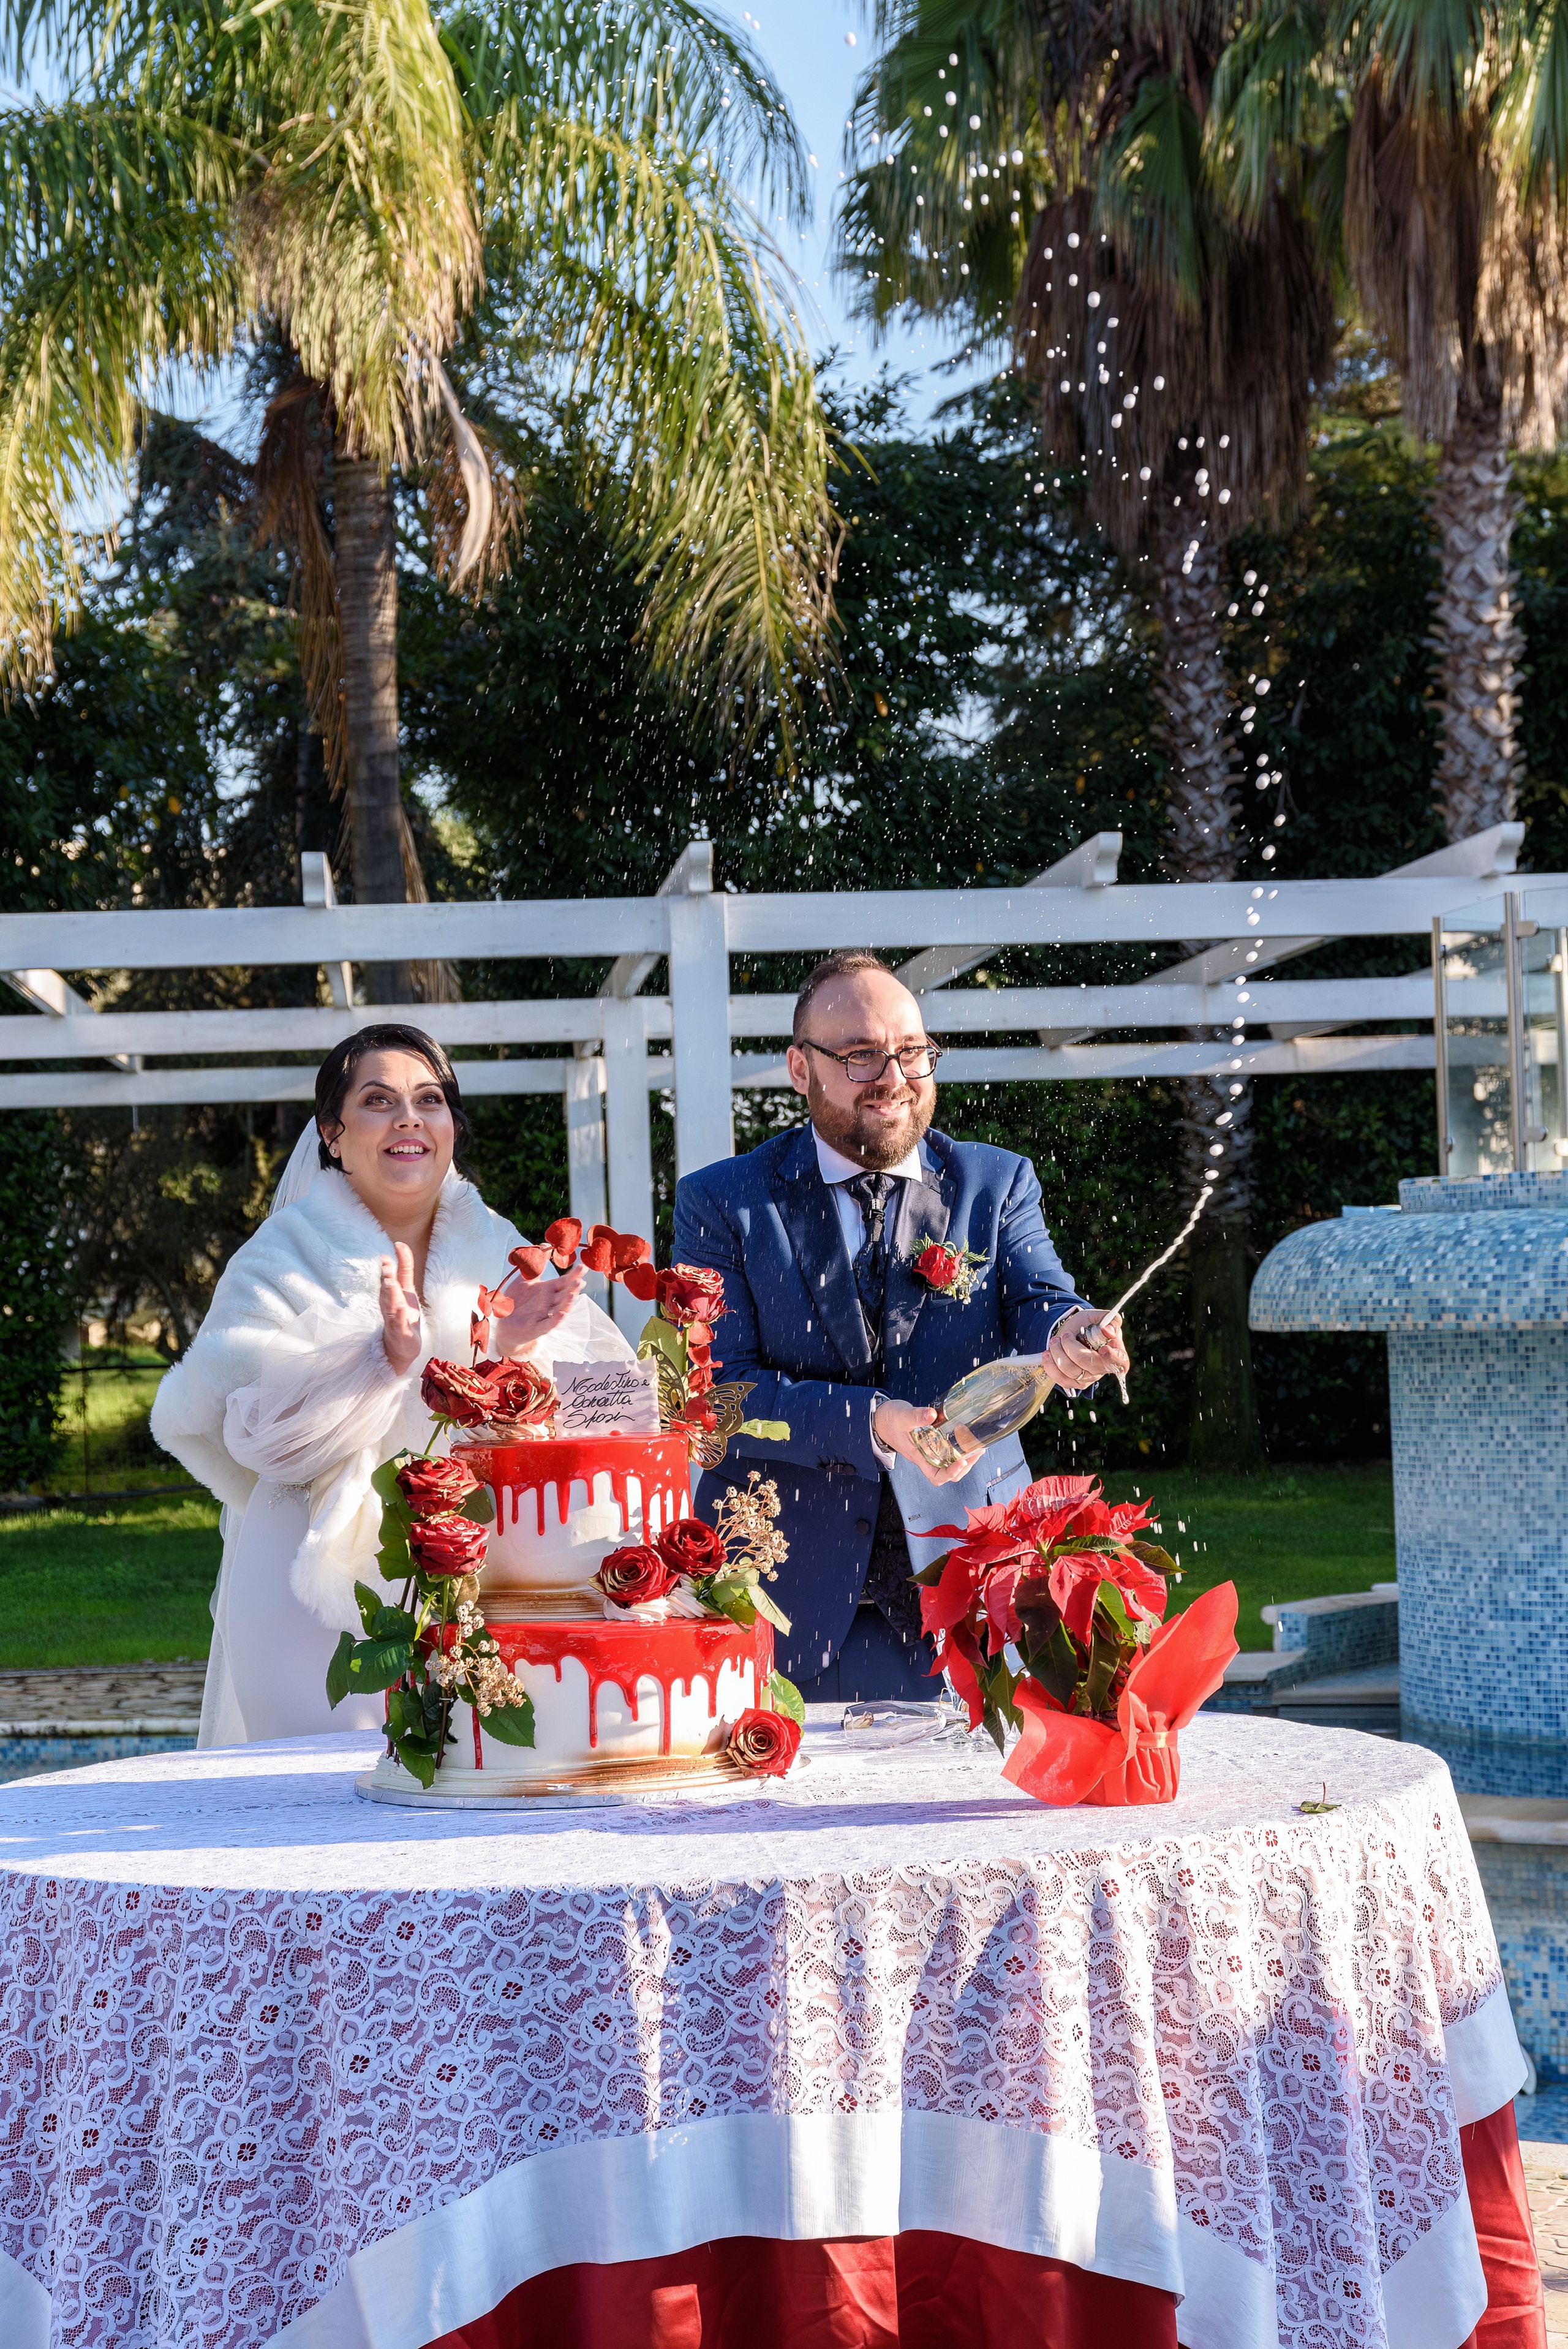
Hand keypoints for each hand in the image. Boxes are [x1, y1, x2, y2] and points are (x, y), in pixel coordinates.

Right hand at [379, 1245, 421, 1374]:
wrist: (401, 1347)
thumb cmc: (403, 1315)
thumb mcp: (407, 1290)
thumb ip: (404, 1269)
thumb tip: (400, 1246)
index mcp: (393, 1293)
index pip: (393, 1275)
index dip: (395, 1262)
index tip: (397, 1245)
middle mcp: (390, 1304)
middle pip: (387, 1289)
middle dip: (387, 1276)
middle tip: (386, 1263)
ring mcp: (394, 1318)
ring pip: (390, 1305)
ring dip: (390, 1294)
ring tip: (391, 1283)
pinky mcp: (399, 1332)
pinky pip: (398, 1324)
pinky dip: (399, 1317)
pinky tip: (401, 1309)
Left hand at [493, 1261, 586, 1356]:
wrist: (504, 1323)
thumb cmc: (516, 1301)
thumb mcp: (524, 1280)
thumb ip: (535, 1266)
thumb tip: (544, 1247)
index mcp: (549, 1290)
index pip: (565, 1282)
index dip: (574, 1275)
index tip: (583, 1267)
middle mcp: (550, 1303)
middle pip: (565, 1295)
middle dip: (573, 1288)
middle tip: (580, 1280)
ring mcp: (545, 1316)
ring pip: (560, 1309)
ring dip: (567, 1303)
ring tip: (573, 1295)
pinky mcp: (537, 1328)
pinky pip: (548, 1325)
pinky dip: (556, 1320)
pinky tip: (561, 1314)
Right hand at [873, 1396, 983, 1486]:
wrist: (881, 1419)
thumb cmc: (890, 1421)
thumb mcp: (903, 1416)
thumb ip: (917, 1415)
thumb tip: (932, 1415)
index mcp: (918, 1456)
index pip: (936, 1476)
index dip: (950, 1474)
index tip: (962, 1462)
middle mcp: (925, 1457)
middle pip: (947, 1473)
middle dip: (964, 1467)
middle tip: (976, 1452)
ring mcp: (929, 1451)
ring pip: (950, 1463)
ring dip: (965, 1458)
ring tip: (976, 1447)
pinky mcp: (932, 1443)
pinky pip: (948, 1451)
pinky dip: (959, 1448)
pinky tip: (965, 1438)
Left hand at [1044, 1306, 1129, 1392]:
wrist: (1072, 1332)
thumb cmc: (1088, 1324)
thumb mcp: (1098, 1316)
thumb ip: (1109, 1319)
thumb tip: (1108, 1330)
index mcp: (1116, 1353)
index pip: (1120, 1363)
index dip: (1111, 1358)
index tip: (1103, 1349)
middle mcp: (1103, 1369)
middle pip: (1090, 1365)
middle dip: (1072, 1348)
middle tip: (1065, 1335)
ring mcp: (1089, 1378)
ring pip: (1072, 1372)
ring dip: (1059, 1353)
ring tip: (1055, 1341)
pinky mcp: (1073, 1383)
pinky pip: (1061, 1380)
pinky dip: (1051, 1365)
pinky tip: (1049, 1353)